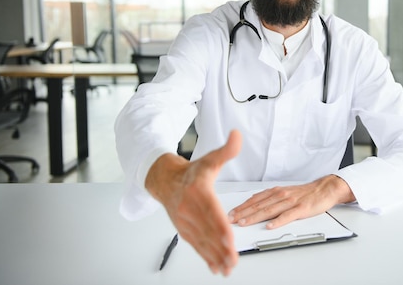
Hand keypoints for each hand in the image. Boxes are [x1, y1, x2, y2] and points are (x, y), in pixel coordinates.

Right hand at [145, 130, 241, 275]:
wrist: (165, 180)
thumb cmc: (191, 172)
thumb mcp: (210, 159)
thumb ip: (226, 150)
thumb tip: (237, 136)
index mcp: (198, 192)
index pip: (211, 211)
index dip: (220, 226)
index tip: (229, 239)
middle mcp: (190, 209)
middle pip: (207, 231)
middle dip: (220, 248)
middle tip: (232, 259)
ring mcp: (186, 222)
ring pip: (202, 241)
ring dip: (214, 256)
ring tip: (227, 268)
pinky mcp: (185, 230)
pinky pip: (196, 246)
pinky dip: (206, 257)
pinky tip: (215, 267)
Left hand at [228, 175, 355, 228]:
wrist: (325, 189)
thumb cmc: (305, 193)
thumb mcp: (284, 192)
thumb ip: (269, 197)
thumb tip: (252, 201)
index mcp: (275, 191)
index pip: (254, 199)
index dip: (241, 207)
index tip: (230, 214)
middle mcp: (281, 195)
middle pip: (259, 205)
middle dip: (243, 213)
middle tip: (231, 220)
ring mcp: (291, 202)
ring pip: (269, 210)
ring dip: (255, 217)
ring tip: (244, 223)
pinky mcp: (301, 209)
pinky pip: (288, 216)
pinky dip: (278, 221)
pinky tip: (270, 226)